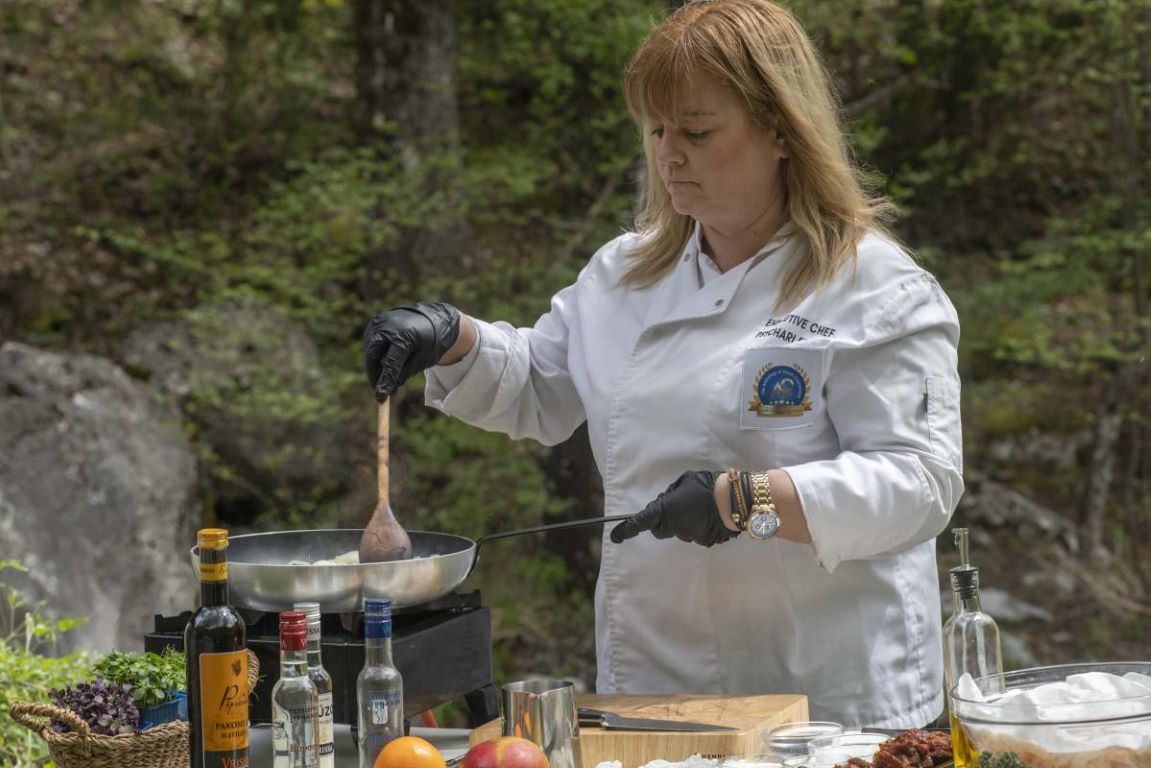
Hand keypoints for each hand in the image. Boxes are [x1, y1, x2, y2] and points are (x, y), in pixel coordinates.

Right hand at [363, 302, 460, 400]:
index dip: (385, 380)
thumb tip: (387, 387)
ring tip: (387, 380)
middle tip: (381, 392)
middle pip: (373, 355)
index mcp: (404, 335)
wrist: (433, 318)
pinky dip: (376, 357)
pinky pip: (372, 345)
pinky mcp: (375, 324)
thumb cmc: (431, 342)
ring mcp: (379, 323)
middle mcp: (388, 326)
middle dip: (375, 375)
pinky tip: (385, 366)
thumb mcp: (422, 360)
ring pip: (371, 351)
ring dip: (375, 367)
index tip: (380, 396)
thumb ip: (404, 372)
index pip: (391, 362)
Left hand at [610, 471, 737, 547]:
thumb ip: (671, 493)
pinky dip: (697, 527)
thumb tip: (664, 502)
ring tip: (699, 507)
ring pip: (679, 531)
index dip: (627, 529)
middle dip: (662, 521)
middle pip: (660, 530)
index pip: (642, 522)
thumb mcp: (684, 481)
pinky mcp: (703, 541)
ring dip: (682, 522)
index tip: (616, 536)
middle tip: (677, 507)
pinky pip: (694, 534)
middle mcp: (675, 526)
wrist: (734, 500)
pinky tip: (708, 516)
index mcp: (666, 510)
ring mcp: (689, 535)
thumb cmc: (707, 486)